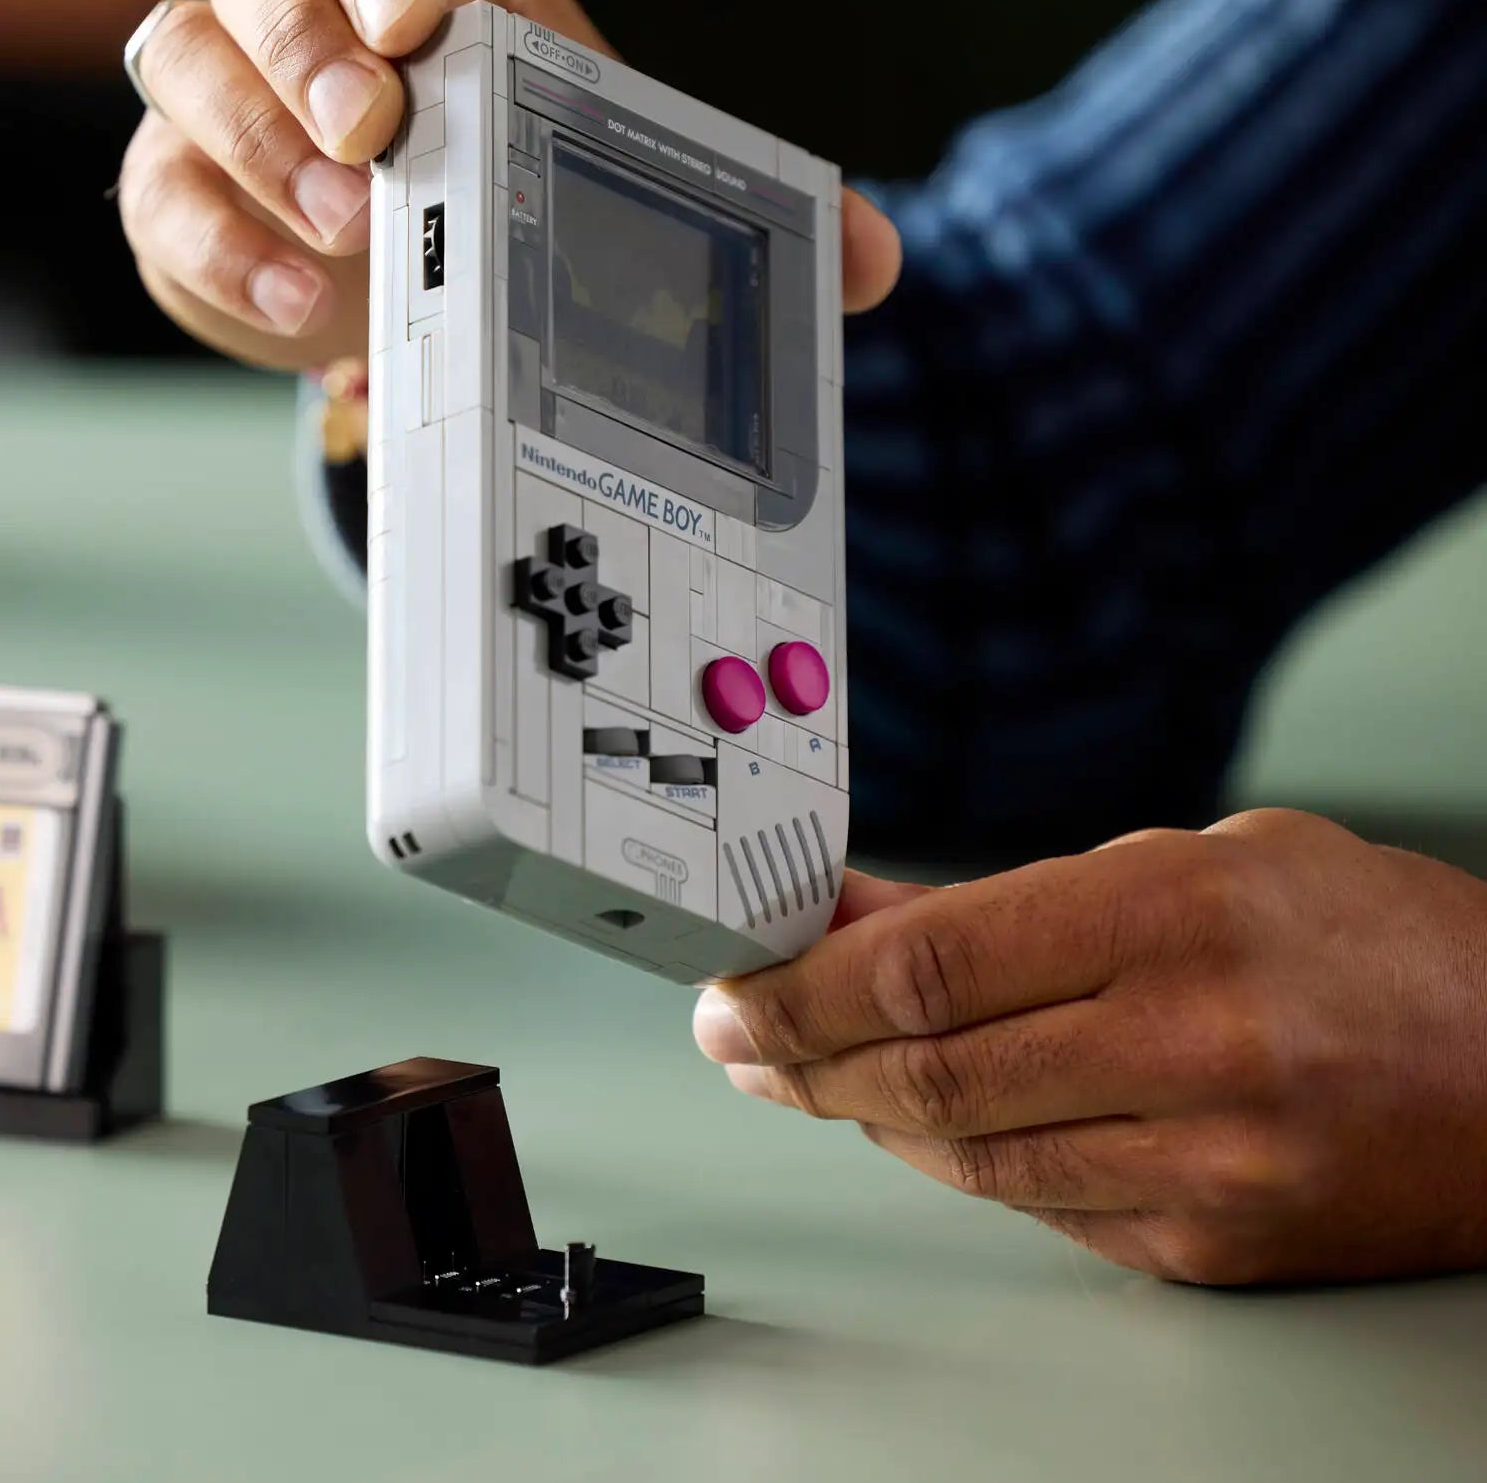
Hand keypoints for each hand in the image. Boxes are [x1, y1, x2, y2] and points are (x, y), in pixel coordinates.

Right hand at [116, 0, 902, 369]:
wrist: (408, 240)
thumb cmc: (504, 160)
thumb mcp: (606, 159)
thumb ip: (733, 197)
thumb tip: (874, 259)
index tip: (417, 19)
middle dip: (313, 52)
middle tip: (374, 134)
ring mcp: (223, 79)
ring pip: (188, 59)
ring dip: (260, 144)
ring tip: (347, 230)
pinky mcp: (177, 178)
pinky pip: (162, 188)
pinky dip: (221, 243)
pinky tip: (296, 301)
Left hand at [693, 810, 1486, 1284]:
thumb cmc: (1370, 945)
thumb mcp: (1195, 860)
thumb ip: (1012, 898)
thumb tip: (848, 916)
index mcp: (1176, 917)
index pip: (928, 964)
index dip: (801, 982)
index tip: (736, 981)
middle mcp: (1191, 1043)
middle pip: (923, 1070)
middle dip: (798, 1057)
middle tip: (739, 1038)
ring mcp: (1205, 1162)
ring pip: (964, 1151)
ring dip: (861, 1111)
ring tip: (812, 1070)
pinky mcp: (1213, 1245)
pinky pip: (1036, 1206)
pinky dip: (960, 1159)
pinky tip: (921, 1119)